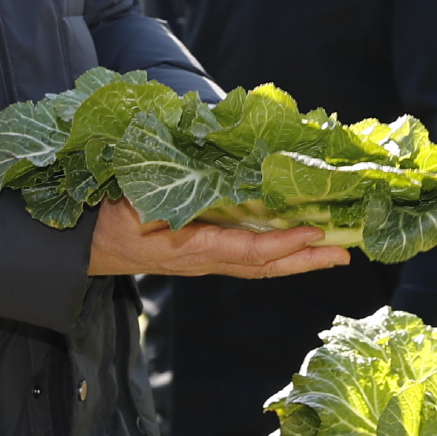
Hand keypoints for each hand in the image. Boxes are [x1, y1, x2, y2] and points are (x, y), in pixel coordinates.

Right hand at [87, 196, 350, 278]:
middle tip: (345, 254)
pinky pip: (251, 257)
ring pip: (262, 265)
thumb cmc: (111, 216)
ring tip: (336, 252)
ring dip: (300, 259)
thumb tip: (194, 169)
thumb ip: (161, 193)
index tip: (313, 232)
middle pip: (265, 266)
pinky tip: (300, 243)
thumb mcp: (131, 201)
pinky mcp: (208, 253)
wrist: (91, 244)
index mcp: (189, 248)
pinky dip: (280, 252)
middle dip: (306, 261)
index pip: (246, 250)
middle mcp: (205, 259)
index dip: (282, 244)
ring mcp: (208, 260)